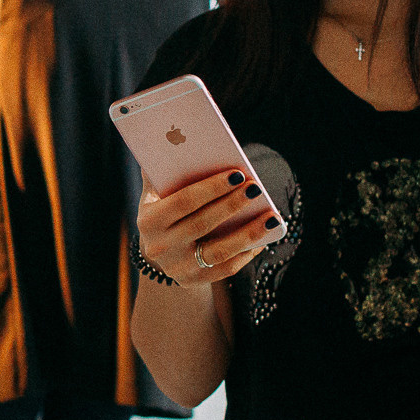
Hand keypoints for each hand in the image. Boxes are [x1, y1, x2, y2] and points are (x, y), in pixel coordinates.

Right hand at [136, 172, 279, 285]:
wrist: (160, 253)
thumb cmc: (164, 211)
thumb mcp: (156, 194)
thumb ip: (163, 172)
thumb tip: (174, 138)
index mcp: (148, 221)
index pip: (182, 201)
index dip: (211, 188)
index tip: (237, 174)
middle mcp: (159, 247)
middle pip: (201, 224)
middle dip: (231, 204)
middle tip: (256, 187)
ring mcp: (176, 267)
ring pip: (218, 251)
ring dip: (247, 233)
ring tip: (271, 216)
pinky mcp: (193, 281)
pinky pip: (226, 269)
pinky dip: (246, 253)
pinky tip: (263, 238)